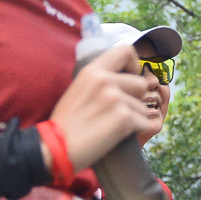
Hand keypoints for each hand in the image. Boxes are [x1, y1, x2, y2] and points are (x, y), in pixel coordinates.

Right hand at [51, 43, 163, 172]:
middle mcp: (105, 80)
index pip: (126, 50)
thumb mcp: (77, 90)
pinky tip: (120, 137)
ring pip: (143, 107)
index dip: (133, 64)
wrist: (55, 149)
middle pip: (141, 83)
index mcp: (92, 71)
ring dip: (135, 119)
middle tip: (119, 112)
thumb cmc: (64, 124)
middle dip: (135, 99)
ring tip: (112, 128)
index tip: (128, 78)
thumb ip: (97, 80)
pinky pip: (145, 123)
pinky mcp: (124, 118)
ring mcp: (116, 98)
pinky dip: (137, 131)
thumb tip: (120, 77)